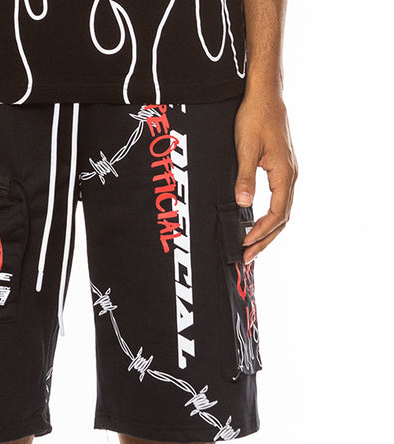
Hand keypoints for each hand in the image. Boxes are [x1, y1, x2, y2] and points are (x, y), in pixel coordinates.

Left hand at [234, 89, 297, 263]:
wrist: (266, 94)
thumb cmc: (255, 117)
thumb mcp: (246, 148)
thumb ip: (245, 178)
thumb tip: (244, 204)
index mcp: (284, 174)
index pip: (277, 214)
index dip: (261, 233)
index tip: (244, 245)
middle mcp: (291, 176)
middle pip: (282, 219)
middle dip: (264, 240)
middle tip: (246, 258)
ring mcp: (288, 173)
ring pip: (282, 211)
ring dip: (267, 232)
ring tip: (251, 247)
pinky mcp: (282, 168)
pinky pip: (279, 201)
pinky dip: (269, 218)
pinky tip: (256, 224)